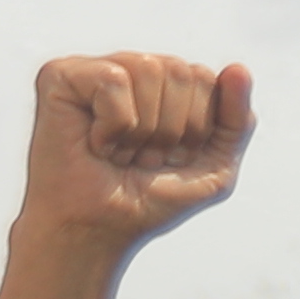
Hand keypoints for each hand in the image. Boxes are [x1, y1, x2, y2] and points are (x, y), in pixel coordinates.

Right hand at [12, 50, 254, 254]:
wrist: (99, 230)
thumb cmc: (150, 201)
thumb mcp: (215, 168)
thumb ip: (237, 121)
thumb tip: (239, 68)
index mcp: (165, 85)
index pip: (206, 78)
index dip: (197, 128)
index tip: (170, 159)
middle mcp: (131, 69)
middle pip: (181, 71)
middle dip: (173, 130)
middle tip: (143, 159)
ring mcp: (95, 69)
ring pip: (149, 69)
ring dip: (143, 130)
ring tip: (121, 153)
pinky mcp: (61, 74)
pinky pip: (112, 80)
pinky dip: (114, 124)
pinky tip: (95, 143)